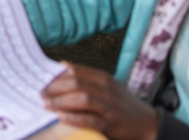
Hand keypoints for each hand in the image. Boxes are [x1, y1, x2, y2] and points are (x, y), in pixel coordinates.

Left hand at [41, 64, 158, 139]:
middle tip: (40, 94)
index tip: (42, 81)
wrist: (148, 124)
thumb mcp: (107, 85)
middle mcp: (107, 90)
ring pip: (83, 99)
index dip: (57, 76)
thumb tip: (63, 65)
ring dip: (62, 102)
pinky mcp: (111, 123)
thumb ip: (86, 76)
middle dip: (55, 88)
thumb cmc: (122, 104)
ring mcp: (110, 106)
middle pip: (77, 83)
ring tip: (47, 105)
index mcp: (104, 78)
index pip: (77, 71)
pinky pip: (90, 119)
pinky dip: (74, 118)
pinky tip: (61, 117)